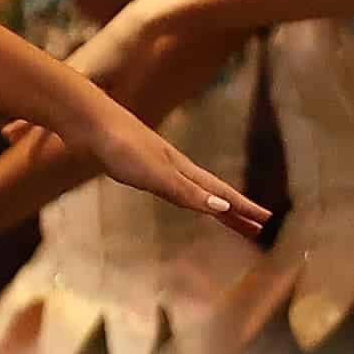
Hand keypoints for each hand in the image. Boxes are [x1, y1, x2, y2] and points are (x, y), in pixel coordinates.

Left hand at [60, 88, 266, 233]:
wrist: (89, 125)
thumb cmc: (122, 149)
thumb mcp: (156, 175)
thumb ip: (187, 192)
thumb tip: (223, 207)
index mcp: (183, 170)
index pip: (221, 193)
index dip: (243, 207)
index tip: (265, 219)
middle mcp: (176, 168)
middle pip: (212, 193)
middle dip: (234, 211)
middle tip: (255, 228)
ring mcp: (158, 167)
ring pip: (194, 190)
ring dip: (213, 205)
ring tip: (227, 216)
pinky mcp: (139, 168)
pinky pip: (174, 189)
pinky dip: (188, 197)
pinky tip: (182, 197)